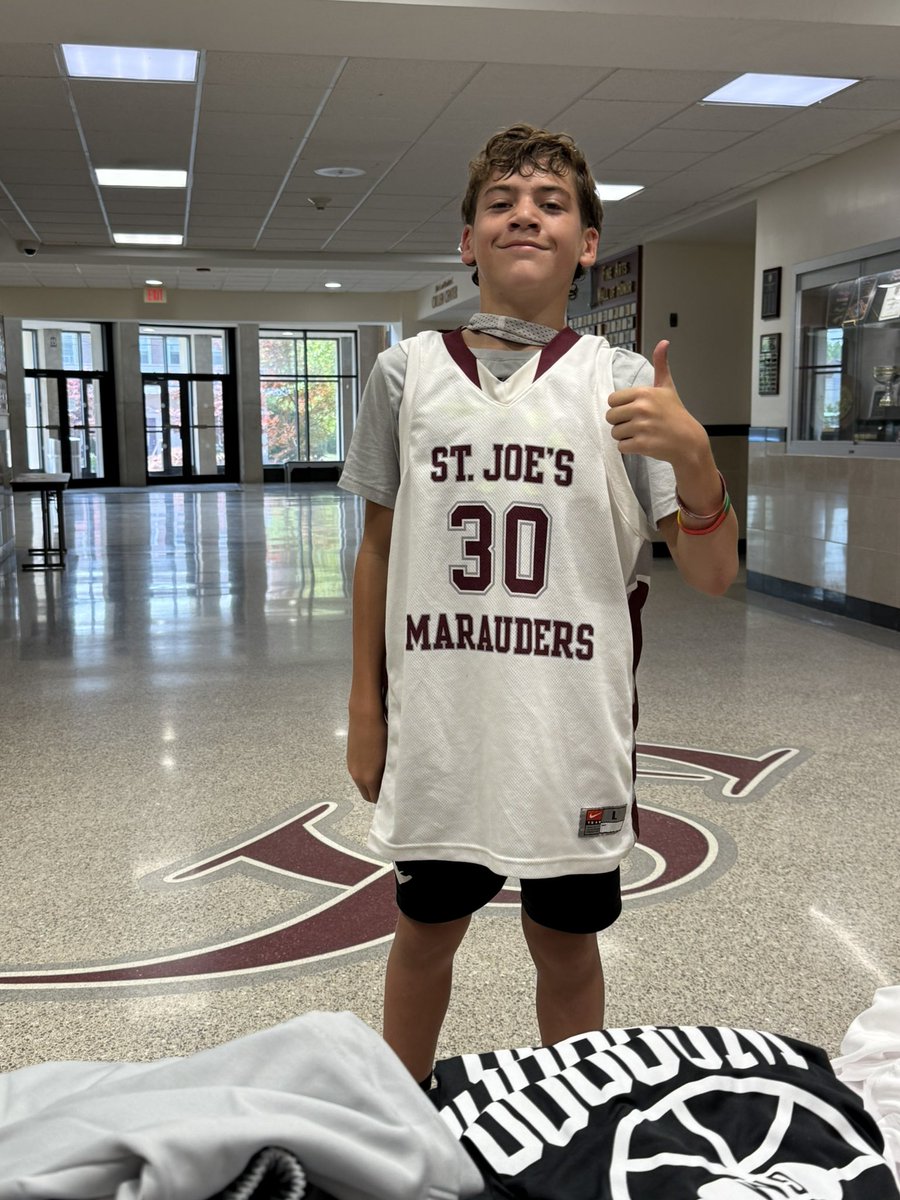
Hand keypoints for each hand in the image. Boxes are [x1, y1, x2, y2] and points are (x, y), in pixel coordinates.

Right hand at [347, 707, 387, 803]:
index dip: (385, 799)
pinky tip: (374, 763)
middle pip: (367, 795)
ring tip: (384, 773)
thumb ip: (389, 773)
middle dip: (377, 794)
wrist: (364, 715)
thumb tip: (392, 783)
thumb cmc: (381, 734)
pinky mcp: (349, 759)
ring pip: (361, 784)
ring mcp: (351, 767)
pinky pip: (358, 774)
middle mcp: (357, 775)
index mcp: (368, 777)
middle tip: (390, 786)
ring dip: (370, 784)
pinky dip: (365, 774)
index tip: (394, 794)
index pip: (376, 799)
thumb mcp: (389, 755)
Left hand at [605, 340, 705, 467]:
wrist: (688, 441)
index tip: (634, 410)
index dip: (621, 407)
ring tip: (642, 433)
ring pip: (615, 433)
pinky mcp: (642, 444)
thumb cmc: (675, 414)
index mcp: (644, 393)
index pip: (612, 400)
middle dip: (621, 422)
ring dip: (625, 436)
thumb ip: (661, 365)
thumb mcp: (667, 387)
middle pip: (610, 417)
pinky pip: (621, 447)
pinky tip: (643, 443)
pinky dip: (629, 448)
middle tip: (637, 424)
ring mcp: (641, 427)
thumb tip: (664, 342)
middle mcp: (641, 408)